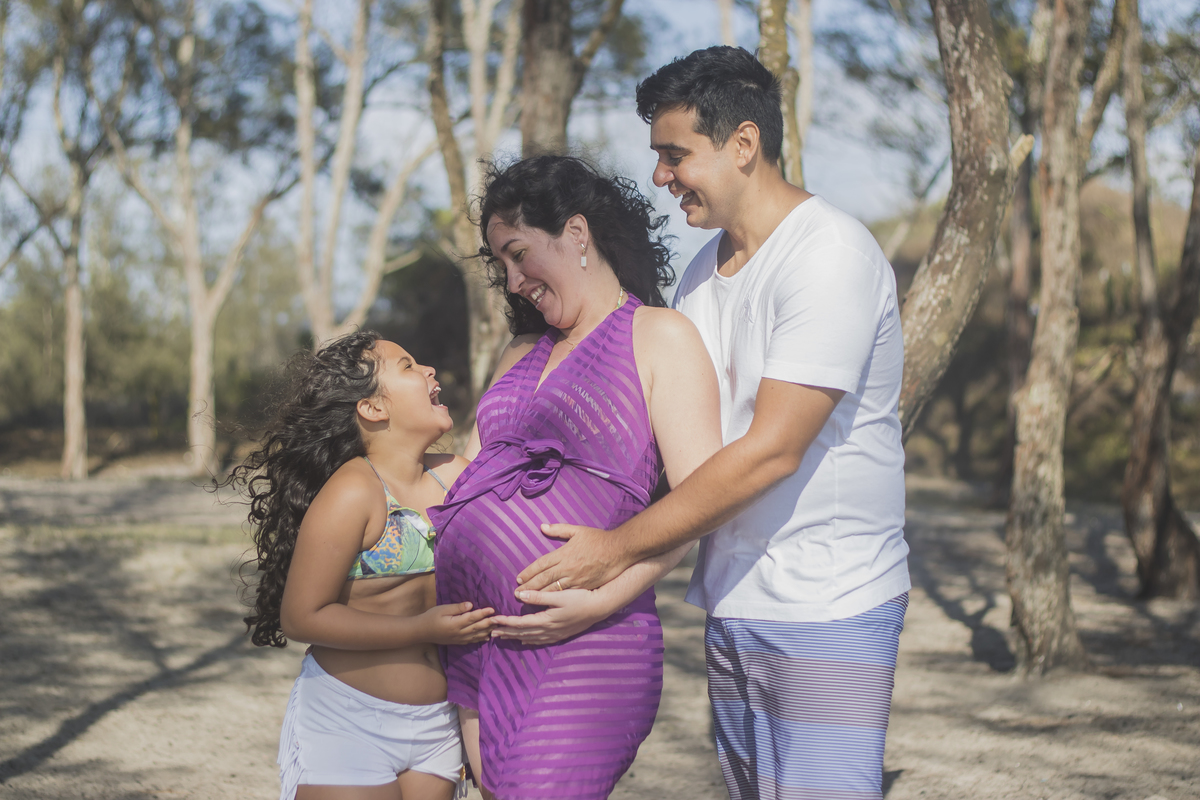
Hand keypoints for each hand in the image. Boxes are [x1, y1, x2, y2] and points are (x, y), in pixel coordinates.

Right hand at [419, 602, 495, 645]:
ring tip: (497, 627)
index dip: (483, 613)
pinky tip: (487, 637)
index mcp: (455, 623)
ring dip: (487, 631)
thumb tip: (470, 605)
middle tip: (501, 618)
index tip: (492, 609)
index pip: (472, 618)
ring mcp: (459, 639)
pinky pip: (472, 641)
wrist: (421, 632)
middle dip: (490, 623)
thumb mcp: (442, 609)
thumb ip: (457, 608)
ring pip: (476, 635)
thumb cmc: (431, 617)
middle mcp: (459, 633)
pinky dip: (480, 638)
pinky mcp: (457, 642)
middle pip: (477, 627)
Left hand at [491, 589, 609, 644]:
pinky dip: (530, 640)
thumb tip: (519, 595)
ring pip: (530, 638)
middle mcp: (549, 630)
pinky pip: (540, 641)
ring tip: (503, 637)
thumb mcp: (559, 595)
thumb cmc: (580, 598)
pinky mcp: (561, 635)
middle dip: (506, 632)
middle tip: (490, 632)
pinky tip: (525, 640)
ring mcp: (555, 634)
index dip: (505, 622)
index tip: (493, 620)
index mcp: (546, 620)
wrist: (599, 608)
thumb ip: (539, 596)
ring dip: (515, 637)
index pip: (520, 623)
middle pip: (522, 633)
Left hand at [515, 523, 634, 591]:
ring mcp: (575, 578)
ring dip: (537, 595)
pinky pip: (565, 595)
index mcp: (564, 553)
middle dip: (529, 586)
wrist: (619, 551)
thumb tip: (542, 526)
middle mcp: (567, 567)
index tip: (519, 578)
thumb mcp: (578, 530)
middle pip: (543, 578)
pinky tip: (546, 605)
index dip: (529, 571)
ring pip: (552, 589)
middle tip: (516, 594)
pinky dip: (554, 600)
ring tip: (526, 601)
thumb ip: (559, 529)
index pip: (541, 563)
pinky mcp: (583, 586)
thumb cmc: (599, 539)